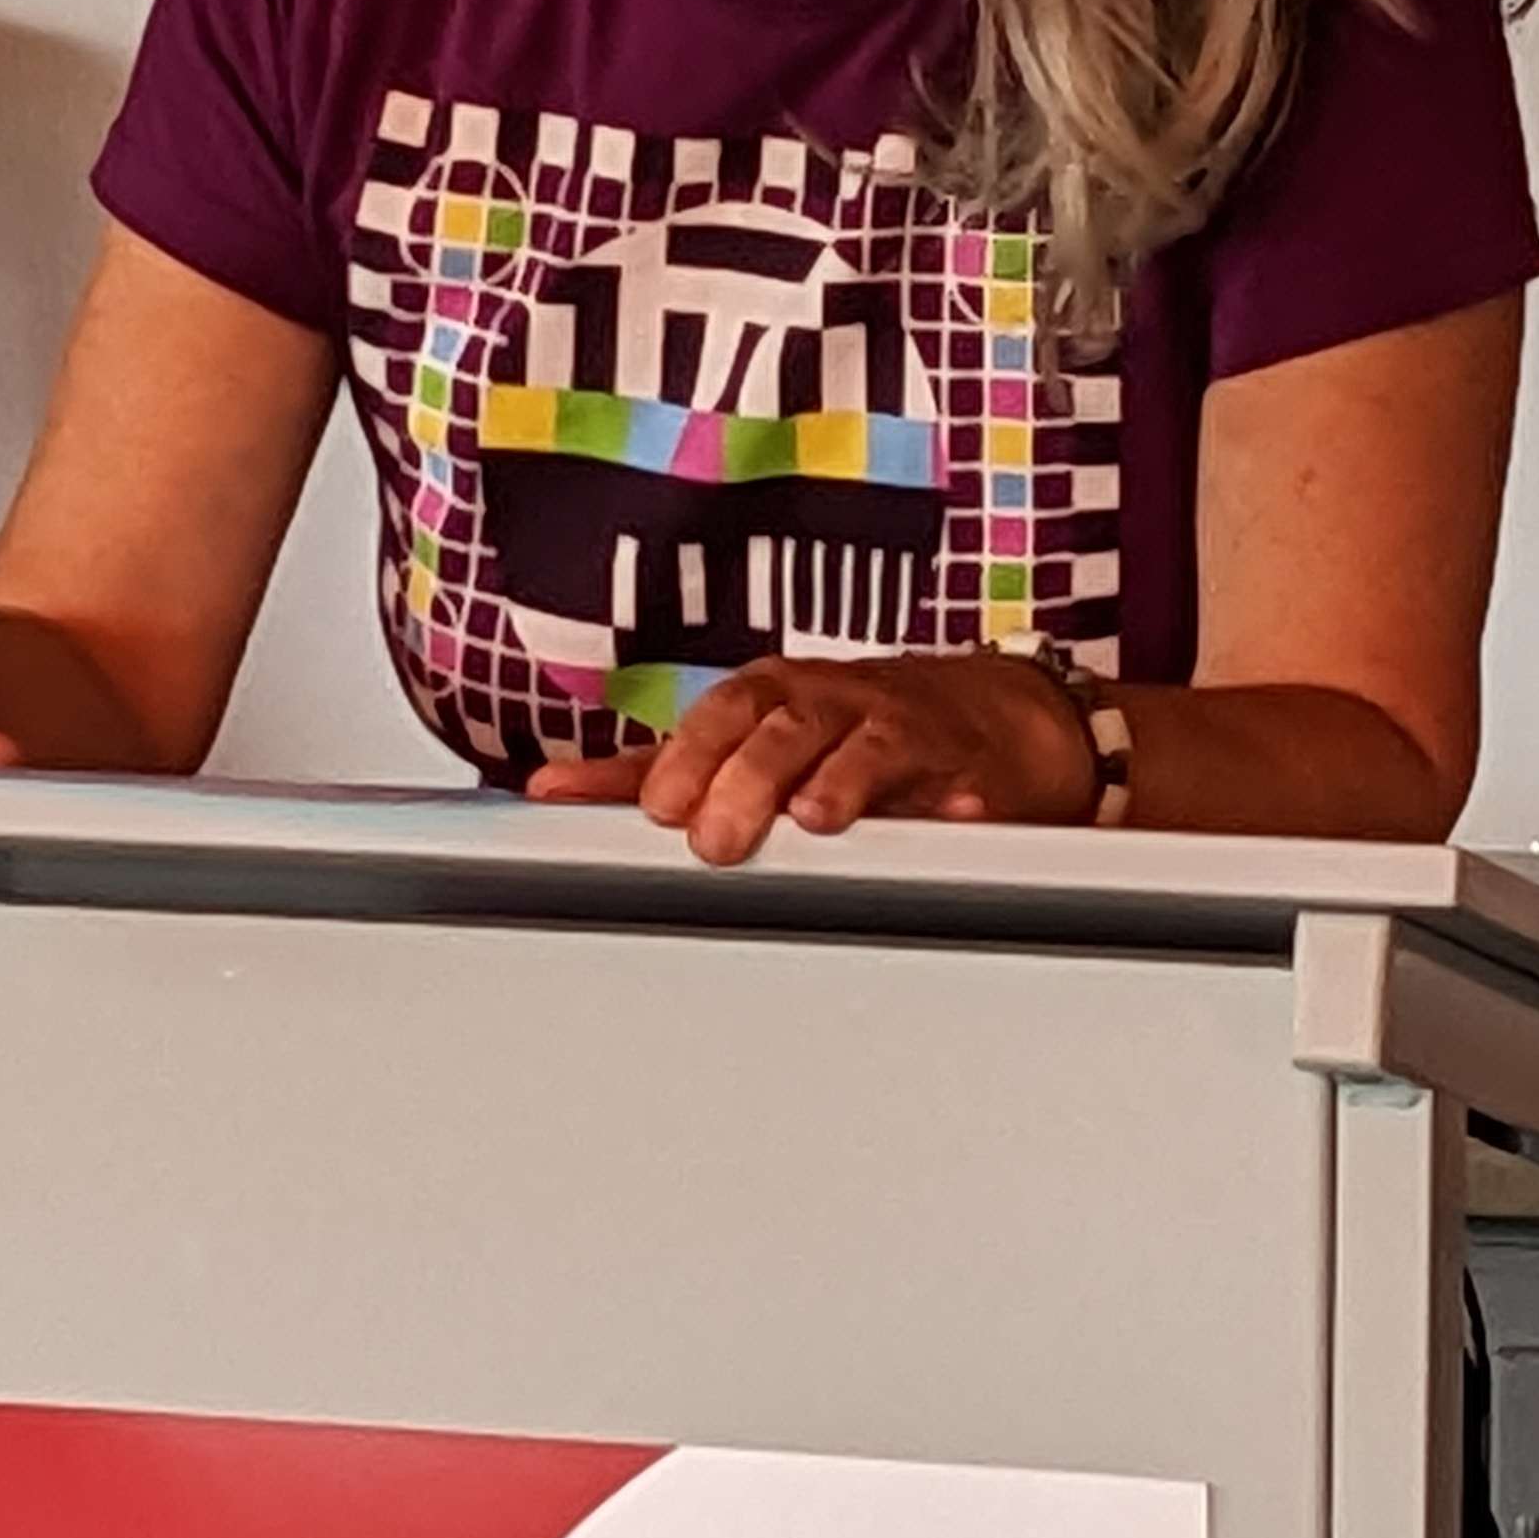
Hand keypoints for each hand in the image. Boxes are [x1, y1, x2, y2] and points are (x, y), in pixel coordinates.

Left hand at [528, 647, 1097, 866]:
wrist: (986, 717)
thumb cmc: (847, 730)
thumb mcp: (750, 743)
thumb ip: (653, 773)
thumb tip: (552, 790)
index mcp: (770, 699)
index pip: (714, 718)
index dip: (679, 758)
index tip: (646, 805)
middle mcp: (828, 704)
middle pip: (781, 726)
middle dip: (746, 777)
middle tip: (717, 838)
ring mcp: (899, 731)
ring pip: (864, 745)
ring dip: (838, 781)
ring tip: (817, 817)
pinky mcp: (968, 767)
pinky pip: (961, 780)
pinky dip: (954, 800)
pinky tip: (948, 818)